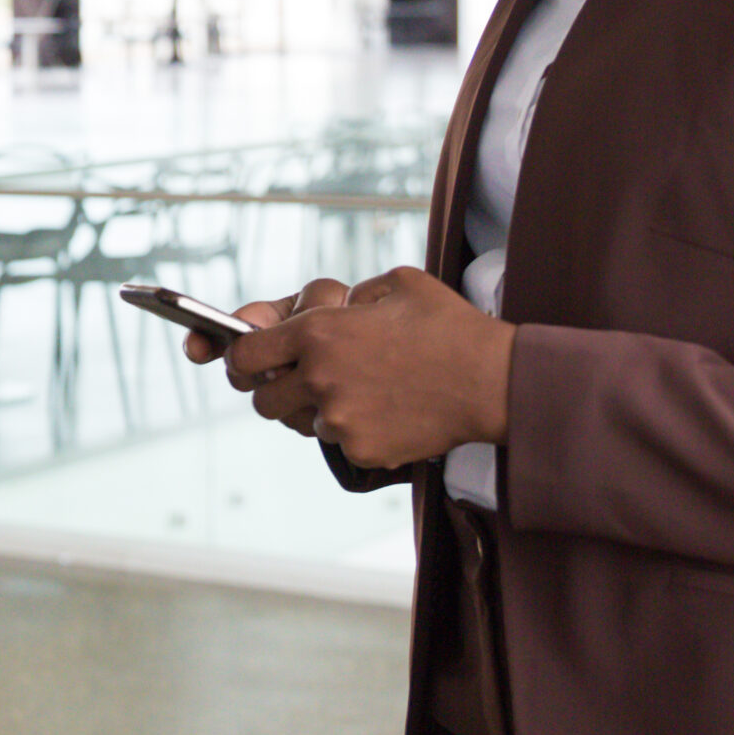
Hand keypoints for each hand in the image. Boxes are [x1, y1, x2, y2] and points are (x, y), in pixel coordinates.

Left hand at [218, 267, 514, 469]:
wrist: (493, 382)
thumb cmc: (447, 326)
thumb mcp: (394, 284)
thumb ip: (347, 296)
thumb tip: (323, 309)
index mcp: (318, 332)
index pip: (244, 353)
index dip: (240, 357)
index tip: (248, 360)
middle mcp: (319, 378)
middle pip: (262, 399)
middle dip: (273, 390)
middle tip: (301, 381)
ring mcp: (339, 419)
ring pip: (301, 423)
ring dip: (316, 410)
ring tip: (356, 391)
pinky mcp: (361, 450)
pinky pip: (338, 442)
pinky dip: (352, 431)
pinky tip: (383, 411)